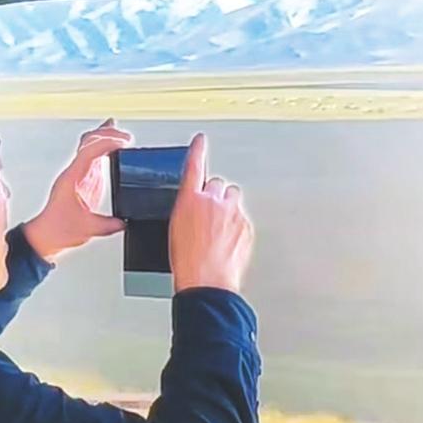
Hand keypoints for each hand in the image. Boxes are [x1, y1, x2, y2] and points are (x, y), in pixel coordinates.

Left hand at [24, 119, 132, 261]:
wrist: (46, 235)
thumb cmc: (58, 230)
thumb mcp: (87, 230)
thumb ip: (108, 225)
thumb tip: (124, 221)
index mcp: (72, 179)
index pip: (88, 152)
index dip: (106, 143)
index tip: (122, 142)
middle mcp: (74, 172)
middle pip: (88, 142)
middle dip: (107, 135)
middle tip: (126, 137)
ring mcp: (78, 174)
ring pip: (89, 146)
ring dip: (104, 137)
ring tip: (121, 134)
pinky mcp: (83, 180)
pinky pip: (92, 157)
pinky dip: (103, 148)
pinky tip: (113, 145)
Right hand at [169, 134, 253, 292]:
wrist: (207, 282)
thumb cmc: (187, 262)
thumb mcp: (176, 230)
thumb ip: (188, 210)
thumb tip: (195, 207)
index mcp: (189, 200)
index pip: (194, 166)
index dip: (197, 150)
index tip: (200, 140)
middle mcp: (212, 201)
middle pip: (217, 184)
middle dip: (214, 196)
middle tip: (210, 215)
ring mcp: (232, 212)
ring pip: (233, 198)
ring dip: (227, 207)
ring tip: (219, 228)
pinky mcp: (246, 225)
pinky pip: (242, 217)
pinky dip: (236, 225)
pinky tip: (227, 241)